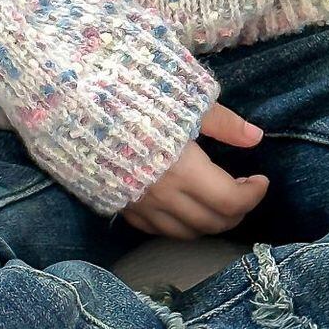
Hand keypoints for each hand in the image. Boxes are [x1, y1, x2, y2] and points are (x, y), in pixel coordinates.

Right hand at [118, 98, 269, 239]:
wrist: (67, 102)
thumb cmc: (128, 95)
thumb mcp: (181, 99)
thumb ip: (221, 121)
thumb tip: (255, 137)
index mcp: (183, 171)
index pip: (232, 201)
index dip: (253, 194)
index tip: (260, 178)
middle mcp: (163, 196)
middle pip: (213, 223)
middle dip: (237, 210)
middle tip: (242, 189)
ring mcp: (138, 204)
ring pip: (186, 233)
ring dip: (208, 221)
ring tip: (215, 200)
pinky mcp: (118, 204)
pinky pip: (155, 229)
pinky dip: (176, 223)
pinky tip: (179, 204)